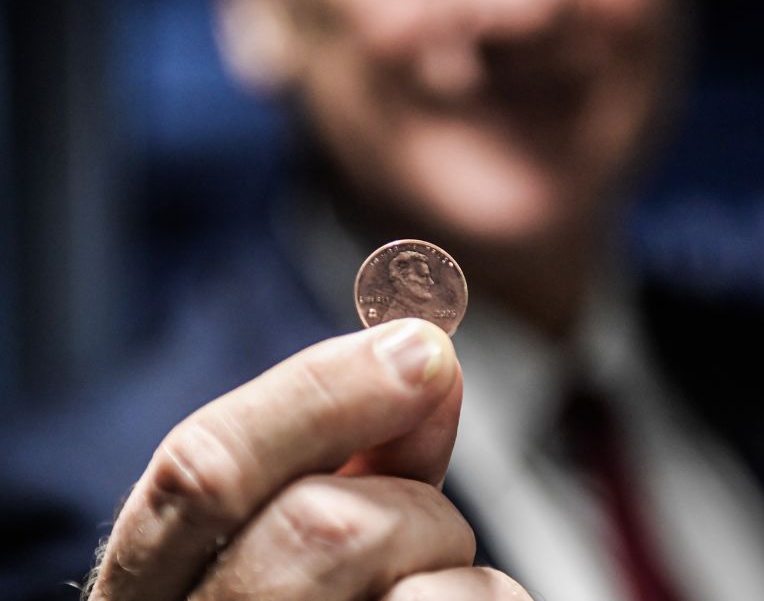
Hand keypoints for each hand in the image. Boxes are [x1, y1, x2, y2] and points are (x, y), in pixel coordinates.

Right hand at [87, 319, 531, 599]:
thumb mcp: (293, 533)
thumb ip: (349, 454)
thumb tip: (422, 359)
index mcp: (154, 586)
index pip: (202, 470)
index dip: (319, 390)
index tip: (422, 348)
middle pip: (323, 524)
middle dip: (408, 505)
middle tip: (428, 524)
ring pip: (419, 591)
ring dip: (450, 567)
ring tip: (415, 595)